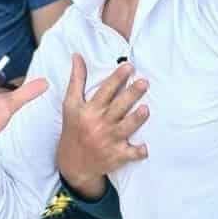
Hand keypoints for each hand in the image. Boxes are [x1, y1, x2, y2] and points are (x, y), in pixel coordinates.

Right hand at [56, 55, 147, 194]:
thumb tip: (77, 56)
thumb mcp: (71, 104)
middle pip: (118, 107)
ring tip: (146, 109)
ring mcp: (108, 141)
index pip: (104, 91)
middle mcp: (99, 124)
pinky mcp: (116, 156)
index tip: (129, 66)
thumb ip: (77, 79)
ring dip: (136, 119)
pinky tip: (146, 148)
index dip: (117, 78)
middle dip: (131, 94)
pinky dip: (138, 152)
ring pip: (125, 128)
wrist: (72, 162)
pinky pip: (129, 154)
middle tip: (144, 82)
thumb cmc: (74, 128)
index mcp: (89, 110)